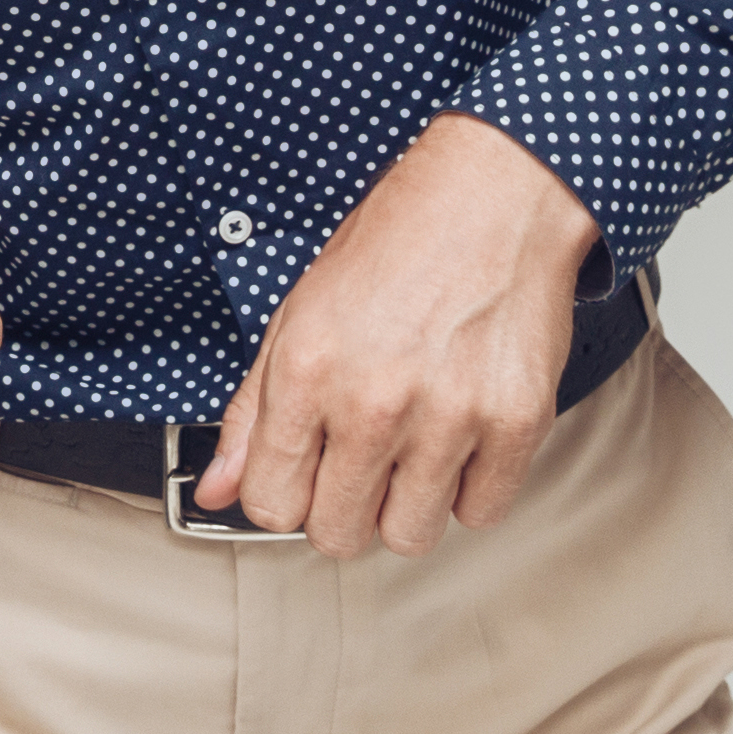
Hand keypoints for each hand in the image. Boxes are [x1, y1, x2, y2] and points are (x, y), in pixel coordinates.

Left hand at [194, 113, 597, 557]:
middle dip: (338, 509)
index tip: (300, 475)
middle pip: (336, 534)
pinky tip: (457, 443)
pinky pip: (480, 513)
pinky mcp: (515, 424)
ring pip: (408, 536)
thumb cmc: (396, 246)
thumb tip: (216, 487)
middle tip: (355, 464)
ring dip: (403, 506)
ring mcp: (449, 417)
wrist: (492, 197)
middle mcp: (374, 401)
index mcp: (308, 371)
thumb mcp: (297, 314)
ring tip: (409, 452)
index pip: (268, 503)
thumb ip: (252, 411)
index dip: (280, 496)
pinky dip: (469, 490)